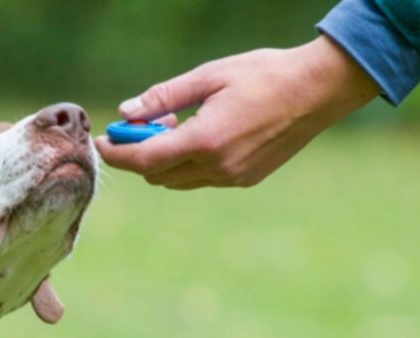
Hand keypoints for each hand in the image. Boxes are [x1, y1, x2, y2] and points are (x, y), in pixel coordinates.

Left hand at [94, 35, 379, 188]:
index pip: (144, 160)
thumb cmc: (263, 74)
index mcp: (205, 140)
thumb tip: (126, 112)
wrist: (317, 90)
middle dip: (139, 154)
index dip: (117, 154)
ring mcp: (233, 177)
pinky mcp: (246, 179)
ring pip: (178, 181)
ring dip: (163, 160)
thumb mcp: (207, 77)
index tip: (102, 143)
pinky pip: (201, 179)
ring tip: (175, 125)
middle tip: (142, 125)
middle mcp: (218, 166)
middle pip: (157, 175)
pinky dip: (187, 164)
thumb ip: (163, 97)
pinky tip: (198, 136)